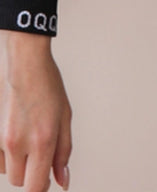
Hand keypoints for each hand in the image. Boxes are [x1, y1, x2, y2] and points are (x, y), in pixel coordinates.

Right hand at [0, 31, 70, 190]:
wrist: (24, 63)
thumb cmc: (47, 85)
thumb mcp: (64, 117)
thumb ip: (63, 152)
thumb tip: (62, 181)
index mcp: (42, 140)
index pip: (35, 187)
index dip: (42, 187)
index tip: (46, 180)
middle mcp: (18, 143)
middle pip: (20, 182)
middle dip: (31, 173)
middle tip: (39, 153)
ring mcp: (1, 139)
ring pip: (7, 170)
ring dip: (17, 163)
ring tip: (27, 137)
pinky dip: (5, 153)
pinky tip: (15, 134)